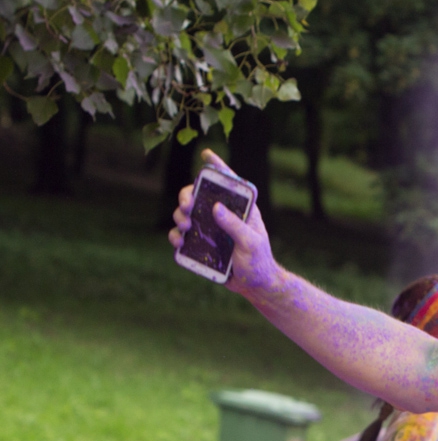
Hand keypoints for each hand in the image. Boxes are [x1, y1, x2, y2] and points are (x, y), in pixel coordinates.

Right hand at [167, 149, 280, 294]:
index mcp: (240, 209)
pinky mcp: (200, 244)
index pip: (229, 183)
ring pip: (185, 214)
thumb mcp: (251, 243)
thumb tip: (216, 207)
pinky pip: (182, 236)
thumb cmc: (259, 262)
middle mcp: (222, 215)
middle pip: (197, 195)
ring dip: (179, 215)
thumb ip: (235, 226)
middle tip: (187, 206)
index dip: (217, 167)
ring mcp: (210, 229)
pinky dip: (176, 236)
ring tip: (186, 225)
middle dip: (186, 196)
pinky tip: (179, 241)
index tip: (206, 154)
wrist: (254, 286)